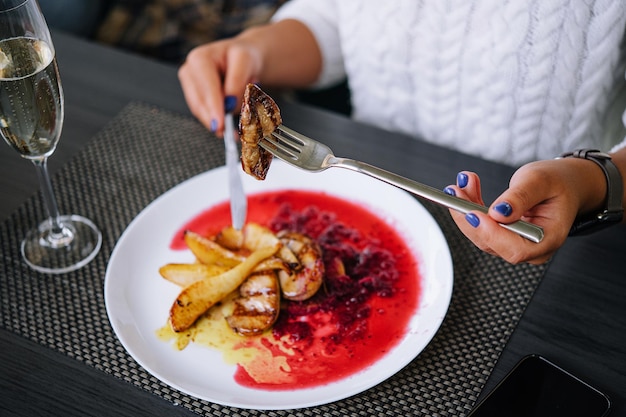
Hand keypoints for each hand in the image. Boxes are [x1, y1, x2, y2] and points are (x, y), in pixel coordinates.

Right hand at [178, 38, 262, 135]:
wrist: (241, 59)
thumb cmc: (243, 57)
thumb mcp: (246, 62)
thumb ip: (236, 81)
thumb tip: (229, 103)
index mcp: (199, 59)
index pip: (206, 87)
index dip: (213, 107)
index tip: (220, 124)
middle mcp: (189, 72)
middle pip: (199, 102)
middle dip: (214, 118)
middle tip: (228, 133)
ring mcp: (189, 86)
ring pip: (200, 111)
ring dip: (218, 118)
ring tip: (235, 119)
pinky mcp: (194, 98)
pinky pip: (204, 114)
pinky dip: (217, 119)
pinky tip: (228, 122)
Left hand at [443, 158, 605, 263]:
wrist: (564, 184)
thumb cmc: (558, 183)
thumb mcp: (541, 181)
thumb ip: (520, 197)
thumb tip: (498, 213)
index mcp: (548, 239)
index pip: (515, 249)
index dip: (491, 234)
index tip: (473, 213)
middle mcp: (530, 248)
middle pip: (490, 242)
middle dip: (469, 216)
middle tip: (455, 191)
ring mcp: (514, 244)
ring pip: (480, 233)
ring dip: (465, 207)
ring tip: (462, 183)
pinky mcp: (501, 236)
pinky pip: (480, 226)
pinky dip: (469, 206)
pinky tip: (466, 188)